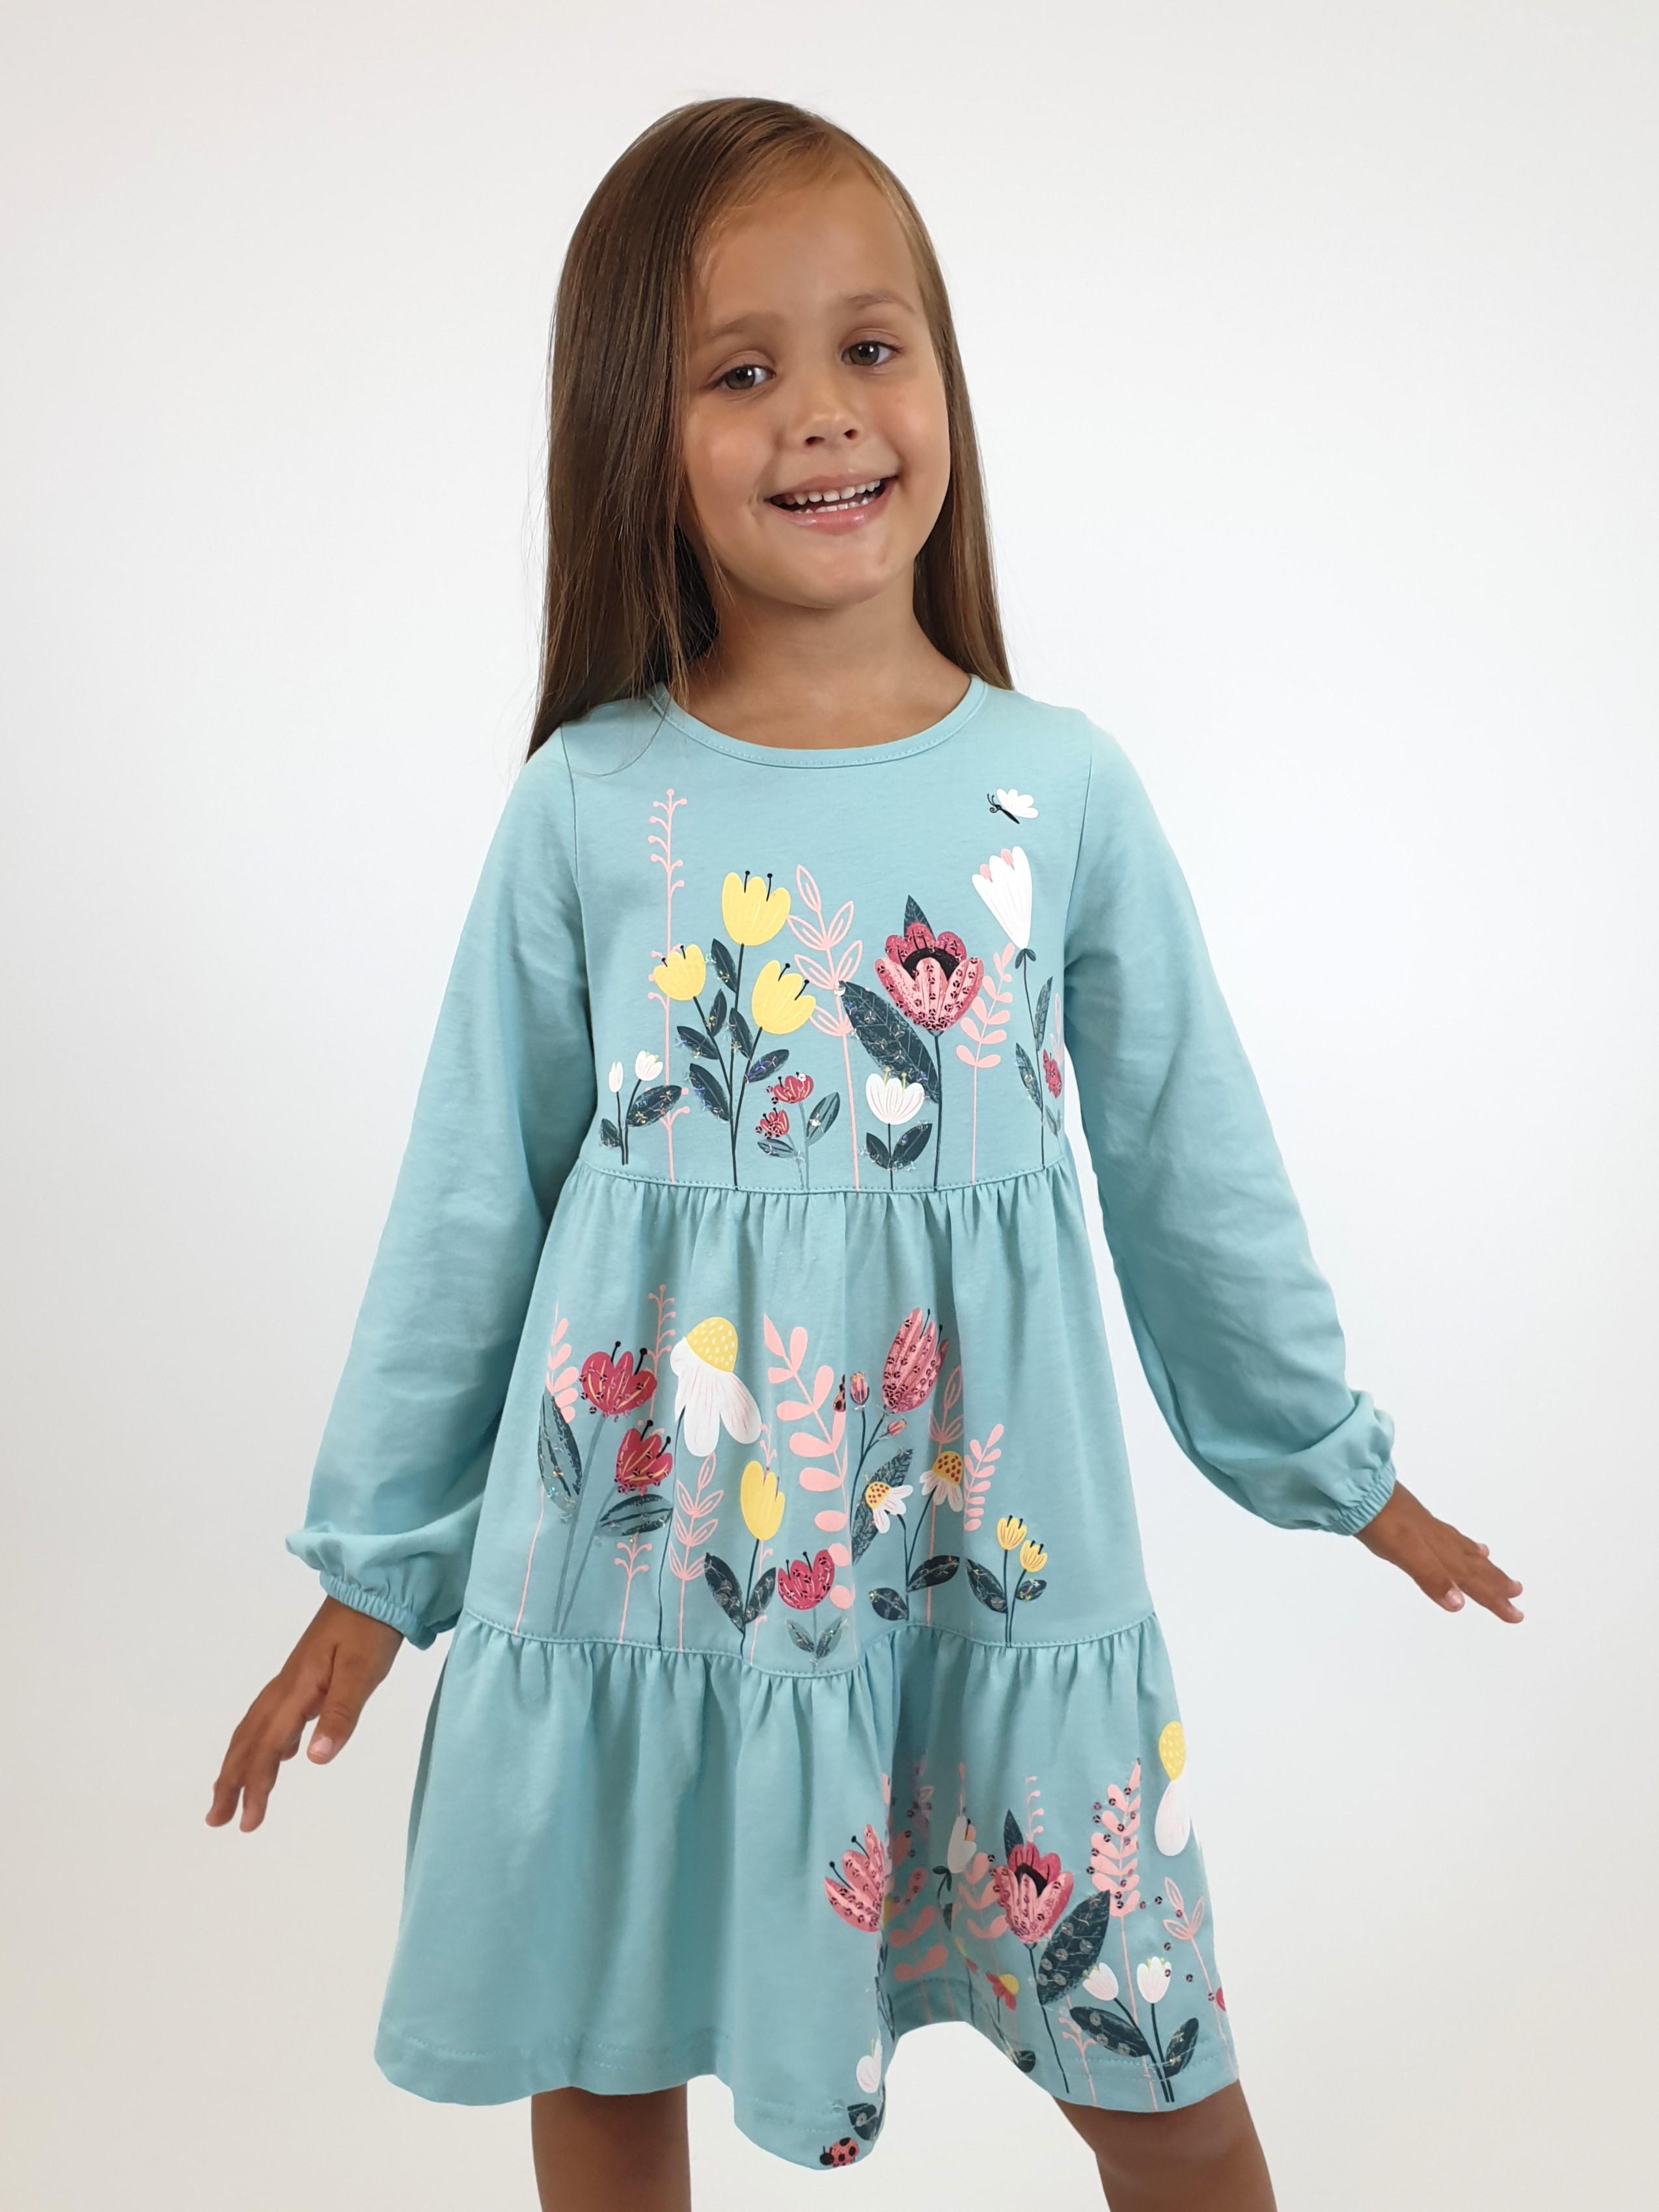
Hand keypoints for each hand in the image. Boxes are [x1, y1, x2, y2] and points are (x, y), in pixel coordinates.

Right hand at [206, 1596, 403, 1831]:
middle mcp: (288, 1686)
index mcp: (298, 1689)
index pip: (268, 1746)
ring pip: (258, 1727)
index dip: (255, 1785)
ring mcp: (295, 1679)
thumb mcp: (362, 1671)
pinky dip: (267, 1740)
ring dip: (242, 1761)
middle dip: (231, 1780)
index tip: (246, 1822)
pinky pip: (275, 1715)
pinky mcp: (307, 1675)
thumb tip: (313, 1760)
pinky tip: (280, 1753)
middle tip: (216, 1819)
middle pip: (249, 1739)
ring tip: (232, 1794)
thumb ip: (341, 1714)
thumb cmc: (372, 1627)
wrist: (374, 1585)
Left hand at [1353, 1479, 1523, 1621]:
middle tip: (1518, 1594)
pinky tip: (1464, 1545)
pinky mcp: (1417, 1520)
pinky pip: (1450, 1537)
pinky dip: (1463, 1545)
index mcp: (1438, 1552)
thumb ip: (1430, 1576)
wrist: (1358, 1487)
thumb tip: (1459, 1604)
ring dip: (1483, 1565)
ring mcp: (1429, 1529)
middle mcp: (1439, 1540)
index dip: (1493, 1599)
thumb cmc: (1379, 1522)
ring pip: (1464, 1551)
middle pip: (1473, 1566)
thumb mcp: (1403, 1552)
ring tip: (1497, 1571)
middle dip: (1496, 1583)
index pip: (1471, 1581)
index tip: (1516, 1615)